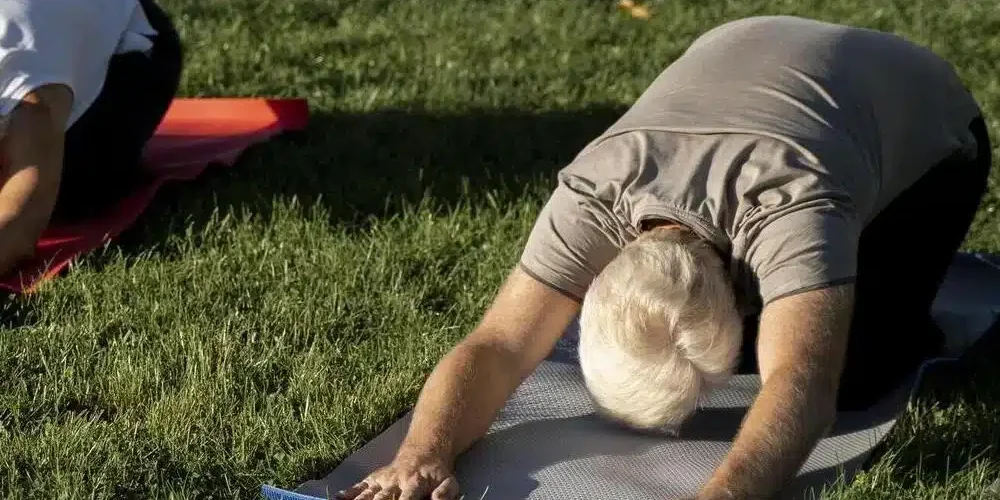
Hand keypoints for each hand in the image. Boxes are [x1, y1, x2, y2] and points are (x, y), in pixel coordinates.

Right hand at [334, 455, 458, 499]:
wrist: (425, 452)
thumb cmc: (437, 474)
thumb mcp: (449, 483)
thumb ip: (444, 495)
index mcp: (414, 483)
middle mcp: (395, 481)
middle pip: (381, 499)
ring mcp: (383, 480)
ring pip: (367, 494)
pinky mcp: (375, 479)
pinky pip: (360, 486)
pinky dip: (348, 493)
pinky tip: (336, 498)